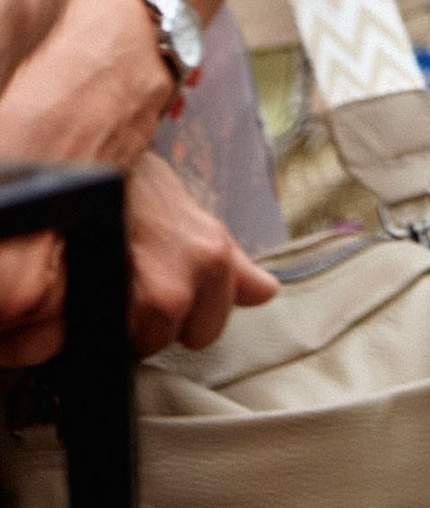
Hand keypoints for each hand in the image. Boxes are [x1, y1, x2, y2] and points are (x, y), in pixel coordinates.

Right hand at [0, 149, 274, 364]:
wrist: (87, 164)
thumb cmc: (138, 186)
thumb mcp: (196, 218)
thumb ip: (230, 263)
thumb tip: (268, 292)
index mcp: (213, 259)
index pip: (205, 332)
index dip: (181, 318)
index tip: (162, 294)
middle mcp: (181, 284)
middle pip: (163, 341)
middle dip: (145, 323)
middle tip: (130, 283)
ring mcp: (137, 299)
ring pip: (128, 344)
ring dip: (115, 323)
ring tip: (106, 282)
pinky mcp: (98, 305)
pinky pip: (95, 338)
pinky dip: (85, 324)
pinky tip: (83, 293)